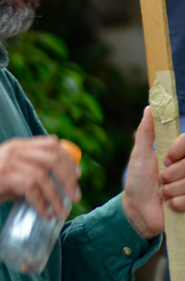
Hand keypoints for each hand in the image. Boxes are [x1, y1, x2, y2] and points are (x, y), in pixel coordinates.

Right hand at [0, 135, 80, 216]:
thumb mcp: (7, 171)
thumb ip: (25, 173)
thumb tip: (50, 187)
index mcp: (17, 144)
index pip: (50, 143)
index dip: (68, 158)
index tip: (77, 174)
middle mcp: (15, 149)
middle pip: (52, 156)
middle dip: (68, 177)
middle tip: (74, 196)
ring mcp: (9, 161)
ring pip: (43, 174)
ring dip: (56, 195)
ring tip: (60, 211)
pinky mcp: (2, 175)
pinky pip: (30, 187)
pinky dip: (41, 202)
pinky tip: (44, 213)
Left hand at [123, 106, 184, 238]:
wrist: (138, 210)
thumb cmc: (139, 180)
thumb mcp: (140, 154)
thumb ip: (146, 132)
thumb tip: (149, 107)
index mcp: (179, 154)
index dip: (178, 150)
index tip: (165, 159)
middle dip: (169, 175)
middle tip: (160, 179)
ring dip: (170, 190)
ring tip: (163, 193)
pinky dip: (175, 203)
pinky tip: (169, 205)